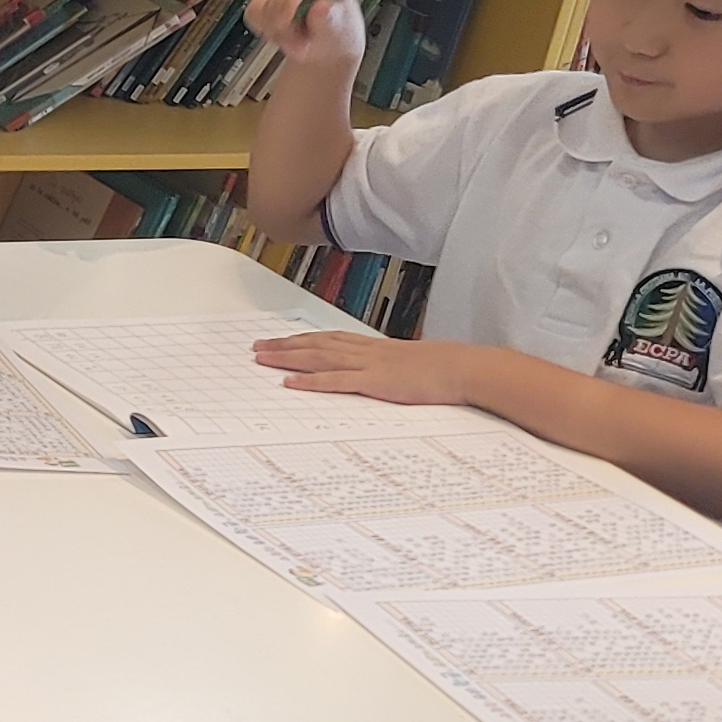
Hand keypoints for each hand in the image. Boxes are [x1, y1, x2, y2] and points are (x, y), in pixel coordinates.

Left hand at [250, 327, 481, 405]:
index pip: (329, 339)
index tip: (280, 341)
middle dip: (284, 346)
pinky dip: (311, 381)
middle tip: (256, 347)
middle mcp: (366, 351)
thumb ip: (389, 367)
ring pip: (319, 357)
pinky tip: (290, 383)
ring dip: (288, 358)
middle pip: (316, 344)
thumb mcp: (409, 364)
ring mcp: (369, 365)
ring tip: (262, 359)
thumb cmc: (442, 369)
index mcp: (374, 346)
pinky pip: (336, 381)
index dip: (302, 339)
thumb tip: (379, 374)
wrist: (464, 368)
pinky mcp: (375, 382)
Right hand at [252, 0, 366, 80]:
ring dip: (275, 31)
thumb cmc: (338, 36)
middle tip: (300, 43)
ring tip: (295, 40)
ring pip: (260, 6)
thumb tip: (323, 7)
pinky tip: (284, 35)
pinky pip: (252, 14)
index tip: (286, 24)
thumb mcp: (342, 30)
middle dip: (283, 25)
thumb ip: (331, 18)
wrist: (326, 48)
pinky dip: (265, 31)